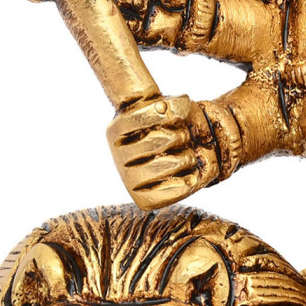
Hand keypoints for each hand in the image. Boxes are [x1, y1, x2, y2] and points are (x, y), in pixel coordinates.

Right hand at [106, 94, 215, 209]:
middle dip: (180, 136)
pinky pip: (173, 190)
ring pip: (167, 165)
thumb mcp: (173, 107)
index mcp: (117, 131)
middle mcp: (119, 156)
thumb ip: (173, 105)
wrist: (185, 155)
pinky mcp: (145, 200)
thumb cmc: (175, 127)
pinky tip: (189, 174)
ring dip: (186, 158)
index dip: (166, 113)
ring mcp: (130, 180)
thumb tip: (181, 105)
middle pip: (156, 141)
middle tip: (184, 137)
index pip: (140, 117)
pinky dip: (187, 180)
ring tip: (187, 155)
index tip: (179, 114)